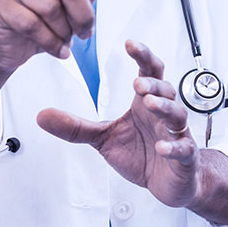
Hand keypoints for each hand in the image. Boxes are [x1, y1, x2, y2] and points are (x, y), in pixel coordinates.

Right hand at [0, 0, 119, 75]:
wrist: (7, 45)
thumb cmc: (40, 18)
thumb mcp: (73, 2)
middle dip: (84, 15)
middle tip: (86, 32)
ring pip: (50, 7)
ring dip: (66, 31)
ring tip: (66, 39)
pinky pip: (32, 24)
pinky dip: (51, 42)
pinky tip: (58, 49)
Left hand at [36, 40, 202, 207]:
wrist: (169, 182)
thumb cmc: (143, 154)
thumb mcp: (104, 138)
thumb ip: (76, 127)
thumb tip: (42, 116)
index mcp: (146, 104)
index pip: (149, 73)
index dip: (143, 56)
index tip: (129, 44)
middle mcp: (164, 115)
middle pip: (166, 90)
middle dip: (152, 85)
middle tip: (137, 83)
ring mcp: (177, 135)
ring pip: (176, 115)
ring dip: (164, 107)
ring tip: (150, 103)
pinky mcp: (185, 158)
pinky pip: (183, 149)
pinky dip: (174, 147)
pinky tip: (162, 147)